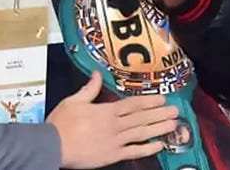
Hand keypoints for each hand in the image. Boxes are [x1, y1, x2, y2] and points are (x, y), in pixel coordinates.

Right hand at [47, 71, 177, 168]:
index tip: (162, 98)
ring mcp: (115, 142)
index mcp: (106, 111)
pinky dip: (148, 149)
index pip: (133, 104)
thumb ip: (89, 88)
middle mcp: (115, 125)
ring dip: (159, 129)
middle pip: (142, 118)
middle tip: (175, 110)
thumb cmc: (62, 123)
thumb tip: (98, 74)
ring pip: (142, 134)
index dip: (149, 101)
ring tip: (173, 125)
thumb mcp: (73, 100)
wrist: (53, 146)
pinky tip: (159, 146)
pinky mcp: (113, 155)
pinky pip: (134, 152)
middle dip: (160, 114)